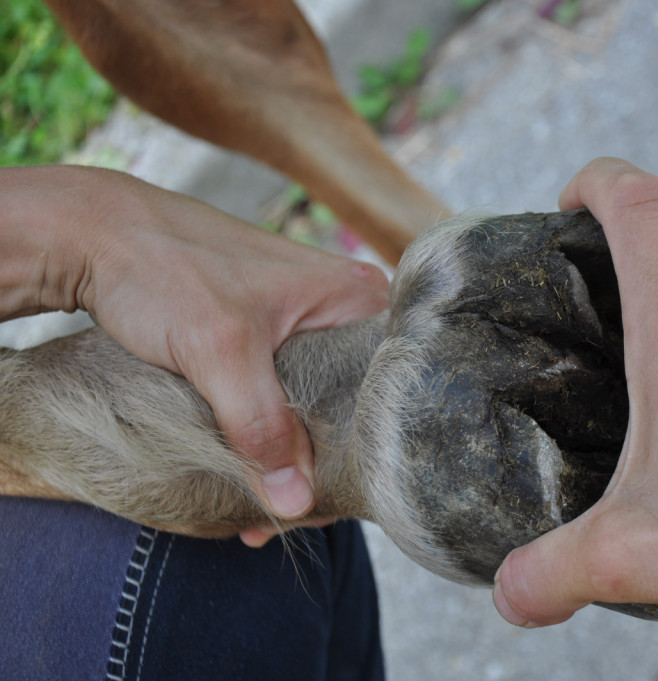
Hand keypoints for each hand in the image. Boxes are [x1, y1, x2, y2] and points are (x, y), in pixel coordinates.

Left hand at [3, 166, 387, 543]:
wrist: (91, 234)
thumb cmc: (163, 267)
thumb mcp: (220, 350)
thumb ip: (263, 427)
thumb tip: (296, 504)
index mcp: (357, 297)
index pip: (386, 391)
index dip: (364, 453)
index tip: (330, 505)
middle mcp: (341, 309)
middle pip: (354, 406)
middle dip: (323, 468)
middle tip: (284, 520)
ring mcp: (305, 323)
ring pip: (316, 407)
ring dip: (291, 460)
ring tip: (260, 515)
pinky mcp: (269, 336)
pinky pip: (284, 397)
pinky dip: (267, 438)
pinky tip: (247, 478)